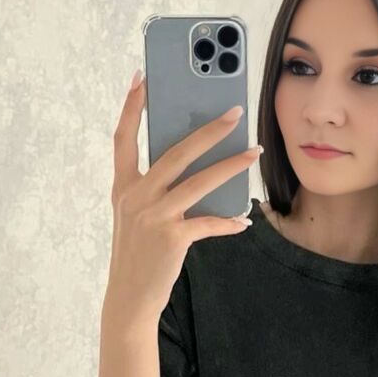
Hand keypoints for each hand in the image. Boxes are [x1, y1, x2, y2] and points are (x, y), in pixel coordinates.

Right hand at [106, 78, 261, 323]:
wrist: (128, 299)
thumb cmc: (138, 253)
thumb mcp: (137, 215)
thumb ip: (157, 188)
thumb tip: (196, 163)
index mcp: (123, 186)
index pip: (123, 137)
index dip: (131, 106)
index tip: (142, 77)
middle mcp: (135, 196)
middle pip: (176, 152)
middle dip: (209, 129)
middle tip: (235, 112)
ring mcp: (152, 216)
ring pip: (200, 181)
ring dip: (232, 165)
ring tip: (255, 153)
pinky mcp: (171, 238)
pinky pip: (209, 222)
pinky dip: (229, 220)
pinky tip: (245, 219)